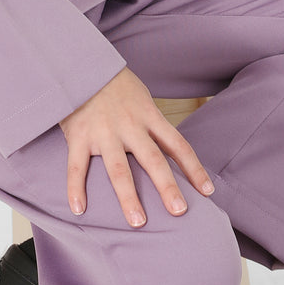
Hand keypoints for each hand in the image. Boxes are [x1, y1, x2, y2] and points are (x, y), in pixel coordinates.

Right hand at [59, 66, 214, 226]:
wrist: (81, 62)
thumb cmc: (115, 84)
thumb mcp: (141, 97)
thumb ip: (152, 123)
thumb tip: (169, 151)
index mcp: (148, 116)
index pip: (178, 145)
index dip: (193, 169)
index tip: (207, 192)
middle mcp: (129, 126)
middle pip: (153, 160)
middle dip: (167, 187)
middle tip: (179, 211)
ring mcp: (103, 132)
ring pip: (118, 169)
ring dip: (128, 197)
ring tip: (137, 222)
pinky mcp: (79, 135)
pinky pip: (77, 167)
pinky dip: (76, 189)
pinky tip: (79, 209)